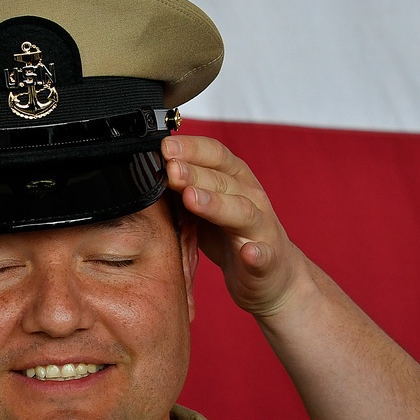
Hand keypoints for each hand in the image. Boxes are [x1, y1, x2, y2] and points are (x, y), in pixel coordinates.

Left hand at [162, 135, 309, 316]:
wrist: (271, 273)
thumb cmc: (232, 234)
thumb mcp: (204, 206)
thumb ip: (183, 189)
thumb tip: (149, 171)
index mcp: (235, 180)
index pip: (215, 154)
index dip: (191, 148)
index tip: (165, 146)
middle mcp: (251, 198)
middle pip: (222, 180)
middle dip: (194, 173)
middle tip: (170, 169)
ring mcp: (261, 229)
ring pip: (241, 212)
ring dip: (216, 204)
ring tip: (191, 198)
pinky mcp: (267, 260)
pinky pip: (262, 256)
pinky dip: (256, 254)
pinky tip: (248, 252)